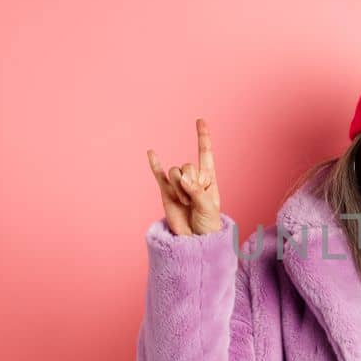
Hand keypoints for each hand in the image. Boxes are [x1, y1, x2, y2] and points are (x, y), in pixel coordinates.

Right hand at [146, 118, 222, 235]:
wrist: (194, 240)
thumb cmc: (208, 225)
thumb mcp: (208, 207)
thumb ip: (196, 190)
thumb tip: (181, 178)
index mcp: (208, 179)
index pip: (205, 153)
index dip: (202, 137)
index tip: (200, 120)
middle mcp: (193, 178)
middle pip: (187, 165)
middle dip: (189, 183)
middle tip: (193, 201)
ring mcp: (178, 184)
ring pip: (174, 173)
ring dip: (178, 188)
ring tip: (184, 203)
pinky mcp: (166, 191)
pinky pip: (158, 175)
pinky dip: (154, 164)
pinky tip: (151, 152)